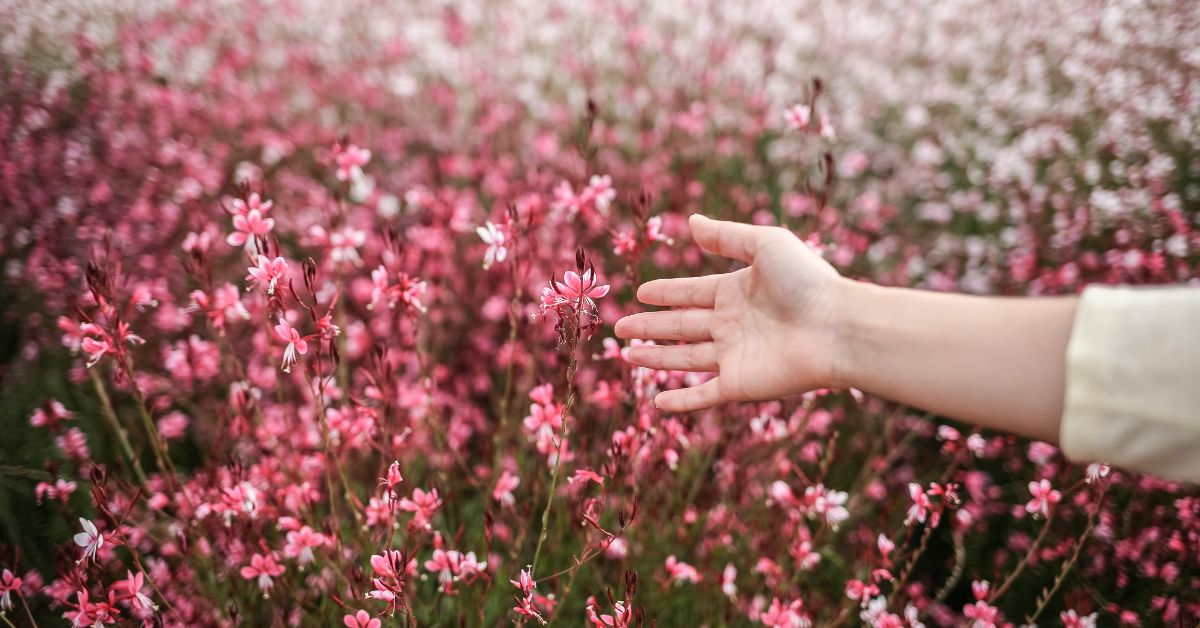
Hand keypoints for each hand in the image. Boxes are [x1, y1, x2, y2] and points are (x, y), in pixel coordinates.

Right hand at [614, 214, 847, 411]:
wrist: (837, 328)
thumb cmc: (808, 281)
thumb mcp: (765, 245)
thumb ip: (727, 236)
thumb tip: (693, 221)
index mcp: (737, 291)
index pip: (691, 292)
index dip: (665, 292)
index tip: (640, 293)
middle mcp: (732, 324)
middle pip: (681, 326)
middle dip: (650, 326)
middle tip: (619, 327)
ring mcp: (735, 356)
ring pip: (685, 359)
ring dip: (656, 358)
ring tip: (627, 355)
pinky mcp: (740, 384)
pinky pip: (703, 395)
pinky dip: (680, 401)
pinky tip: (657, 403)